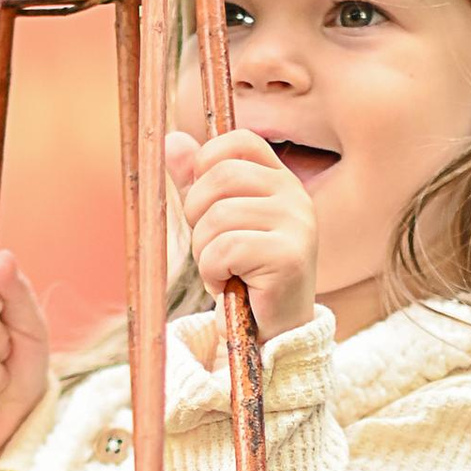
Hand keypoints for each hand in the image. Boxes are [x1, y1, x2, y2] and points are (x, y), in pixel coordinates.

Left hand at [164, 127, 318, 340]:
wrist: (272, 330)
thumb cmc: (243, 272)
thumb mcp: (216, 221)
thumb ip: (197, 181)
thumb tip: (173, 140)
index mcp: (280, 180)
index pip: (239, 142)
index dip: (207, 163)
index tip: (203, 202)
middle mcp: (295, 195)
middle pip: (220, 177)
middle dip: (197, 215)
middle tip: (210, 247)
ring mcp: (297, 224)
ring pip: (218, 216)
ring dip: (204, 251)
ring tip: (223, 270)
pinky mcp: (289, 256)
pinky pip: (224, 249)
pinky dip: (212, 272)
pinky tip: (229, 284)